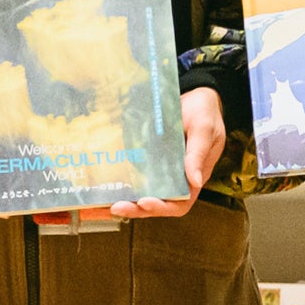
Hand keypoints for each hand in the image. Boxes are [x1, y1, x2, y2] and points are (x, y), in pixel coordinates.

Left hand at [104, 88, 228, 220]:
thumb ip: (198, 153)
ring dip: (120, 200)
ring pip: (139, 193)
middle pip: (153, 204)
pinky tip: (99, 184)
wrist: (193, 95)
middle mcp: (173, 179)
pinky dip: (116, 182)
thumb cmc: (205, 113)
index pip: (179, 203)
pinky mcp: (145, 159)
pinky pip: (131, 174)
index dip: (161, 207)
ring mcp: (158, 171)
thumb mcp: (205, 130)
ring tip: (100, 204)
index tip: (145, 202)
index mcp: (192, 178)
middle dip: (134, 209)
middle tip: (115, 206)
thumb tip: (195, 181)